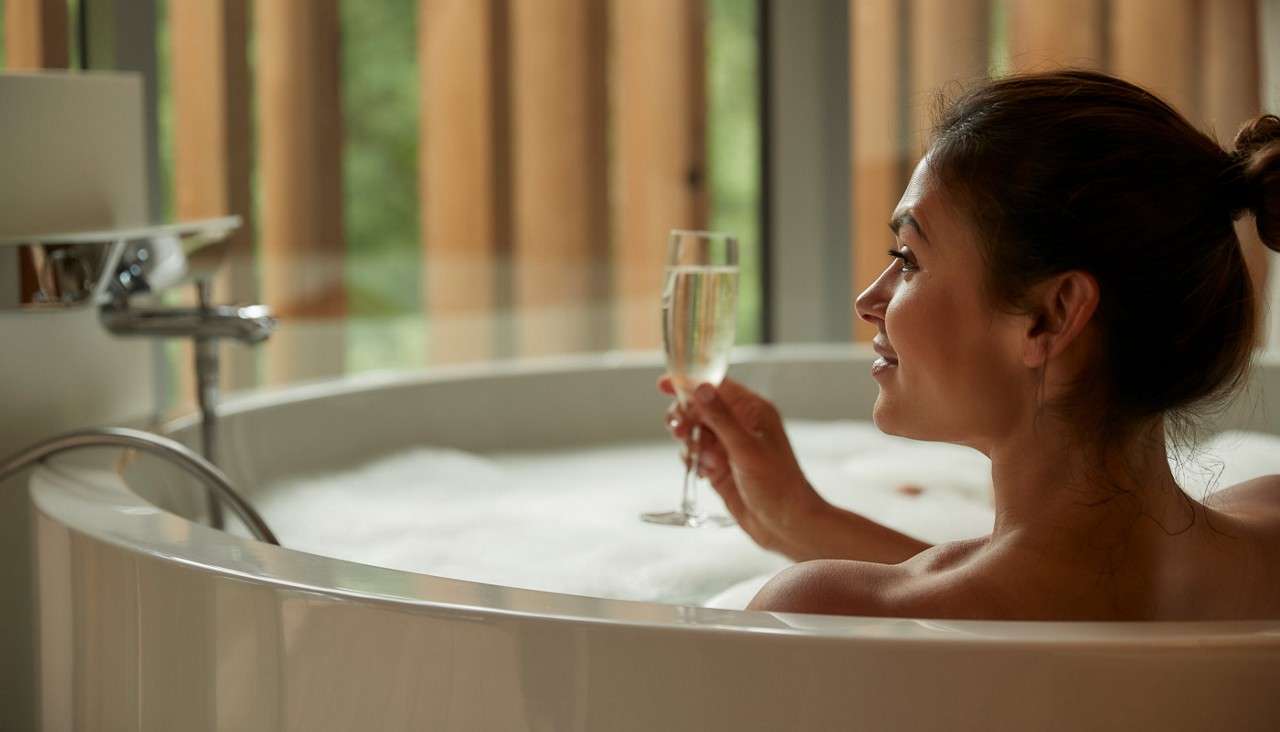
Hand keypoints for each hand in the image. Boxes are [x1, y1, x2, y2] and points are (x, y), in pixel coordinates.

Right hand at [660, 376, 826, 557]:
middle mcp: (739, 425)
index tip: (664, 385)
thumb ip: (721, 418)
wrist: (787, 525)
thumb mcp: (746, 449)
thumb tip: (699, 388)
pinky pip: (696, 454)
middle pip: (699, 407)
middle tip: (679, 431)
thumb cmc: (778, 485)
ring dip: (688, 441)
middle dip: (685, 417)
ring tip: (696, 457)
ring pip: (695, 431)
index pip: (716, 386)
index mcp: (752, 411)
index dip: (690, 383)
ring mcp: (728, 447)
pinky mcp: (720, 467)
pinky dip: (692, 460)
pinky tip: (702, 472)